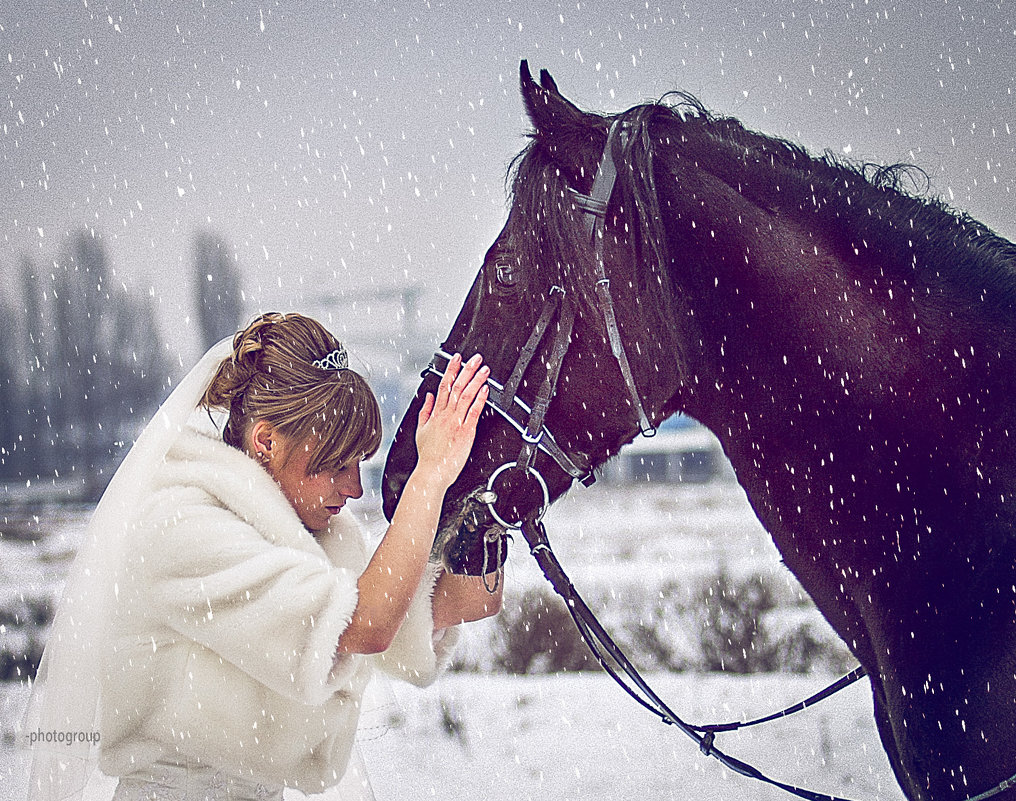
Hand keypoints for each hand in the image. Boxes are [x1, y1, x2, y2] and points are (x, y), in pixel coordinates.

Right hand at [415, 353, 488, 489]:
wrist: (432, 472)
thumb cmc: (428, 455)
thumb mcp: (421, 430)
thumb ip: (425, 411)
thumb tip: (428, 396)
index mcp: (436, 413)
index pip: (444, 385)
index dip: (451, 370)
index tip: (457, 358)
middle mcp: (446, 415)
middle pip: (457, 386)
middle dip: (467, 370)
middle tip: (475, 358)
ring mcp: (456, 422)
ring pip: (466, 396)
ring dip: (476, 380)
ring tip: (484, 369)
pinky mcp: (466, 432)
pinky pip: (474, 412)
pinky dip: (480, 399)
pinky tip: (485, 389)